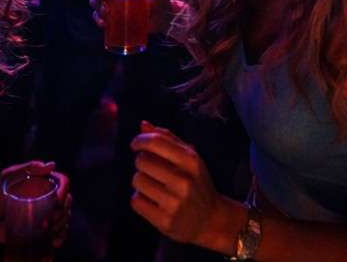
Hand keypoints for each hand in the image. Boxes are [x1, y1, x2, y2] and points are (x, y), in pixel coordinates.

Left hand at [0, 161, 71, 247]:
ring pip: (64, 218)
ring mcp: (44, 215)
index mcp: (41, 183)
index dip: (65, 191)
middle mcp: (46, 198)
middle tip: (48, 220)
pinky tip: (54, 242)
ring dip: (61, 225)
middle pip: (67, 202)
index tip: (58, 201)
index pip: (63, 183)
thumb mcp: (7, 178)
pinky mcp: (40, 231)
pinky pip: (57, 234)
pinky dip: (60, 237)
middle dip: (63, 212)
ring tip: (44, 230)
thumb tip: (52, 165)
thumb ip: (26, 169)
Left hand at [130, 122, 235, 249]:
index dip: (140, 140)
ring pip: (137, 181)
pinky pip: (136, 202)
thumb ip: (167, 139)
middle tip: (151, 169)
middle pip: (142, 161)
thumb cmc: (196, 183)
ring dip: (140, 181)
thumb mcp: (189, 158)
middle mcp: (183, 181)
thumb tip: (143, 125)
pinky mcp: (164, 221)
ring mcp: (174, 203)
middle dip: (142, 163)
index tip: (135, 144)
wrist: (210, 219)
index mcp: (191, 161)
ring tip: (153, 185)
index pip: (156, 142)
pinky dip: (140, 199)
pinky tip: (152, 200)